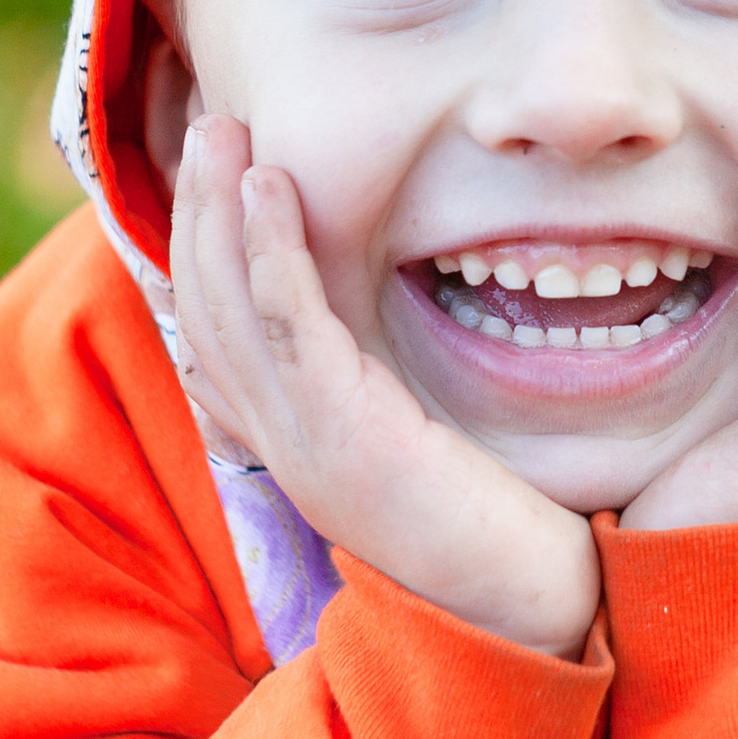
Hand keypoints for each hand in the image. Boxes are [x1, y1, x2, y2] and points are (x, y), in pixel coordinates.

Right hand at [169, 118, 600, 657]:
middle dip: (196, 210)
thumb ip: (390, 391)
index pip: (215, 334)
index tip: (215, 175)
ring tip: (222, 130)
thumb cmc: (503, 527)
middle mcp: (280, 444)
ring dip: (217, 208)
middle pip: (204, 309)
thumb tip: (386, 338)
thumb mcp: (424, 443)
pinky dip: (268, 249)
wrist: (541, 613)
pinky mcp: (345, 438)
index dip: (200, 250)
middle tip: (209, 124)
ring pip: (229, 306)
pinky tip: (268, 185)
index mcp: (294, 443)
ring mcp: (304, 445)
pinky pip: (286, 325)